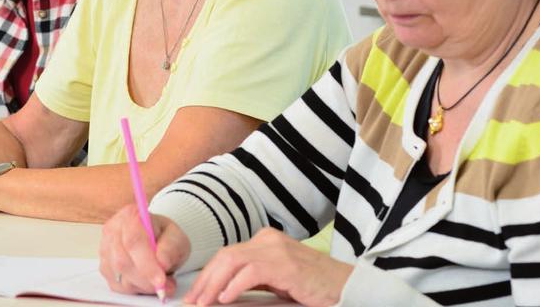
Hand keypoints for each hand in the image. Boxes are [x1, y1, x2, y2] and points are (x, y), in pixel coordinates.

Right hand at [100, 204, 188, 297]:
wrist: (157, 241)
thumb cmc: (165, 237)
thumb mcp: (177, 238)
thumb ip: (171, 248)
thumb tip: (162, 262)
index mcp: (131, 215)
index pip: (133, 241)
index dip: (146, 264)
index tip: (160, 280)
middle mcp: (113, 230)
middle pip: (123, 261)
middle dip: (146, 279)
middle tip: (165, 285)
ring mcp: (105, 248)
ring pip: (120, 276)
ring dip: (142, 285)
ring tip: (159, 281)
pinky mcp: (104, 267)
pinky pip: (117, 286)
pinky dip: (135, 289)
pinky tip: (146, 282)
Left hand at [184, 228, 352, 306]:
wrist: (347, 286)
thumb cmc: (313, 287)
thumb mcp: (277, 281)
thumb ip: (254, 281)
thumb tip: (221, 294)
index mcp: (264, 240)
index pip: (226, 256)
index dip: (207, 275)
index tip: (195, 295)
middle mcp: (268, 240)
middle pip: (225, 257)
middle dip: (205, 280)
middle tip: (192, 301)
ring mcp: (276, 249)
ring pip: (232, 261)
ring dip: (213, 284)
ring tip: (203, 302)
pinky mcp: (285, 264)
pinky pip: (251, 272)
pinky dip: (234, 285)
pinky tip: (224, 298)